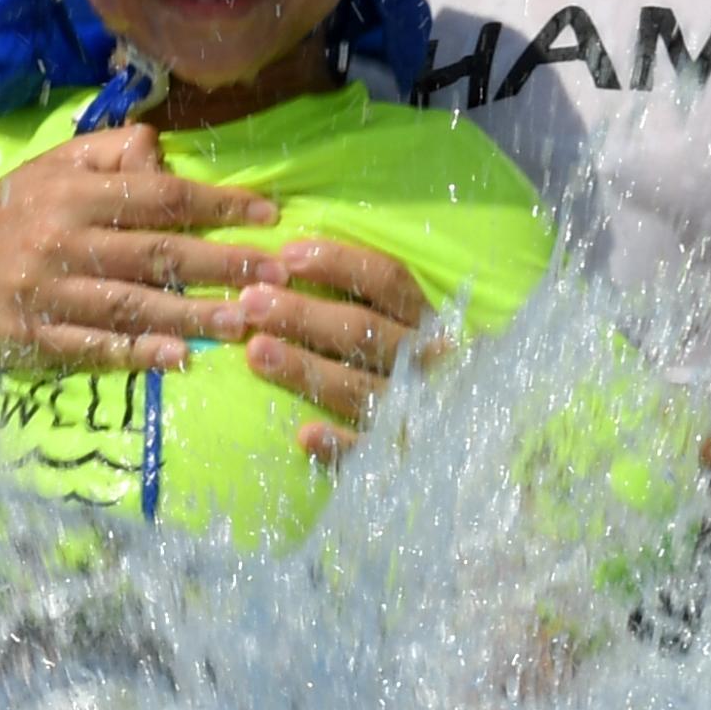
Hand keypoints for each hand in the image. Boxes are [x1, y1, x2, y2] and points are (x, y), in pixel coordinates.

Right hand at [0, 124, 283, 369]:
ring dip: (191, 315)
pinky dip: (136, 352)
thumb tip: (163, 153)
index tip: (269, 216)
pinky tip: (177, 357)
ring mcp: (45, 292)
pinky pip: (91, 345)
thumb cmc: (12, 212)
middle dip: (223, 265)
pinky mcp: (30, 336)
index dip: (216, 205)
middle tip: (279, 278)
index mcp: (73, 194)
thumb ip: (111, 155)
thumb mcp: (54, 168)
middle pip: (155, 253)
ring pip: (130, 303)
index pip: (158, 196)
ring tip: (244, 322)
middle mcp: (61, 240)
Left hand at [229, 240, 435, 458]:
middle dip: (303, 314)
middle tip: (250, 302)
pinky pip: (371, 449)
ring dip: (305, 369)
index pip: (387, 280)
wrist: (460, 440)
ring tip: (255, 352)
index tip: (286, 255)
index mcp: (427, 317)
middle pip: (364, 331)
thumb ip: (364, 288)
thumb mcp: (401, 315)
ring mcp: (416, 408)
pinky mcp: (403, 454)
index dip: (338, 263)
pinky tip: (306, 435)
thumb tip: (293, 256)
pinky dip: (340, 444)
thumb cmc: (411, 355)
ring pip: (359, 385)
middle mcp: (426, 359)